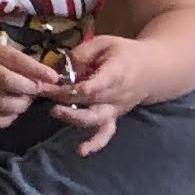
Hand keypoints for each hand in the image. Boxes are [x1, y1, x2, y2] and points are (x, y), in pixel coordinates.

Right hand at [0, 31, 61, 134]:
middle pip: (8, 83)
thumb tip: (43, 76)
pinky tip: (10, 113)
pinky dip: (5, 120)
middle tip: (35, 90)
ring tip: (23, 102)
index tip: (53, 78)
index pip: (14, 60)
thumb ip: (13, 60)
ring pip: (0, 104)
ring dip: (19, 106)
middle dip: (29, 89)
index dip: (36, 70)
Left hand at [47, 33, 158, 157]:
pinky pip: (106, 133)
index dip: (89, 85)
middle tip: (43, 91)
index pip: (104, 81)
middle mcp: (117, 94)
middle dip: (64, 96)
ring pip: (96, 118)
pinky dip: (95, 143)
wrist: (151, 70)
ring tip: (56, 112)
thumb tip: (62, 69)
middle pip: (90, 99)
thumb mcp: (103, 43)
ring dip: (74, 117)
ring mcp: (115, 108)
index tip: (74, 87)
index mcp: (118, 71)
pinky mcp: (113, 117)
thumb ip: (82, 54)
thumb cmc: (123, 53)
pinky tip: (81, 151)